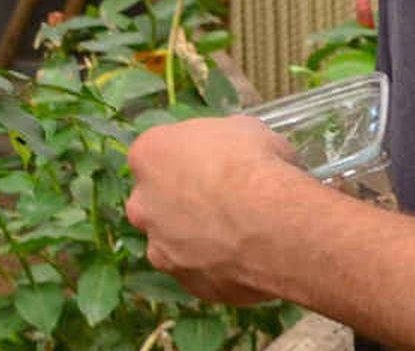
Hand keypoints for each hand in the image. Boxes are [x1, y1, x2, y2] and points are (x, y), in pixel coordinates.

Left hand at [124, 113, 319, 307]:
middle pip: (158, 201)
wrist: (272, 226)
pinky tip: (247, 260)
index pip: (160, 154)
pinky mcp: (187, 284)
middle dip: (184, 202)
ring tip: (240, 236)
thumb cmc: (254, 165)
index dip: (191, 160)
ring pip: (175, 241)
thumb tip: (238, 150)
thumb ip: (224, 142)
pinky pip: (200, 272)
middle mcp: (142, 204)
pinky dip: (218, 267)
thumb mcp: (244, 130)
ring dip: (198, 239)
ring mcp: (161, 248)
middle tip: (223, 202)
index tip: (216, 166)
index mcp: (148, 156)